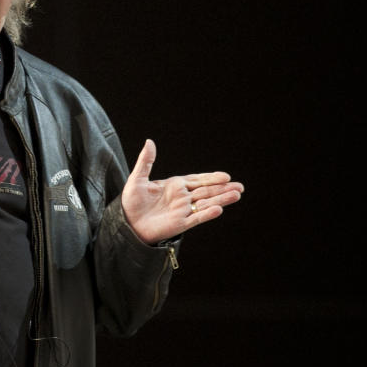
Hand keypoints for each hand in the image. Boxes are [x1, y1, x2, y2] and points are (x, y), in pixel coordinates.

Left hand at [122, 139, 243, 244]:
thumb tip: (149, 141)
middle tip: (240, 186)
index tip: (226, 176)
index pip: (197, 180)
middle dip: (223, 188)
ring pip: (206, 203)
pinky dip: (207, 214)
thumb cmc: (130, 202)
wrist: (126, 223)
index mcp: (174, 186)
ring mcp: (182, 211)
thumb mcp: (137, 179)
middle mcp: (182, 198)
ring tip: (236, 195)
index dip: (211, 178)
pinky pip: (196, 218)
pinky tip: (218, 209)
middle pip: (206, 191)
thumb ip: (146, 161)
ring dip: (221, 199)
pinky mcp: (179, 224)